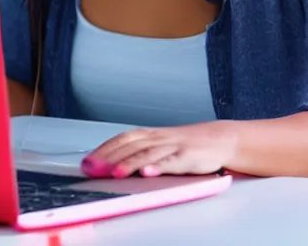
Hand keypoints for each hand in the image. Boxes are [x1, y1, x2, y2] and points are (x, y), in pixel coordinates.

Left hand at [80, 121, 235, 178]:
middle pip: (131, 144)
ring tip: (115, 172)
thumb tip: (113, 163)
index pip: (123, 138)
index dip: (104, 148)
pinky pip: (172, 161)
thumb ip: (141, 151)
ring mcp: (174, 145)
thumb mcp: (162, 144)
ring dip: (130, 162)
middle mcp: (160, 137)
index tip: (88, 161)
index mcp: (152, 134)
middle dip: (110, 156)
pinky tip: (148, 172)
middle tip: (92, 168)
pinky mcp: (188, 156)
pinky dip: (158, 166)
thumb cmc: (187, 144)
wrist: (220, 138)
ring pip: (149, 152)